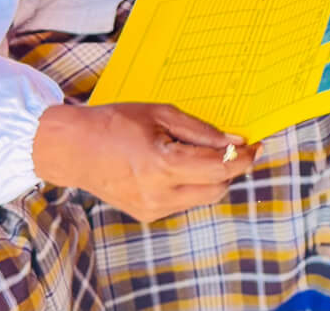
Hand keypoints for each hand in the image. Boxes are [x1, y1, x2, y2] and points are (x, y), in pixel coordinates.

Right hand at [32, 102, 256, 222]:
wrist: (73, 149)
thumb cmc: (114, 123)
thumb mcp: (161, 114)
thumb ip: (201, 131)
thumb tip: (234, 142)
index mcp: (163, 165)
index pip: (220, 167)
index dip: (244, 157)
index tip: (256, 146)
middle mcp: (159, 193)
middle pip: (218, 188)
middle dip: (231, 169)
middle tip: (231, 148)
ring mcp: (152, 209)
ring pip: (203, 198)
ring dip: (211, 178)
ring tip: (198, 154)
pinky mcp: (146, 215)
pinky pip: (183, 202)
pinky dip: (190, 185)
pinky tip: (175, 167)